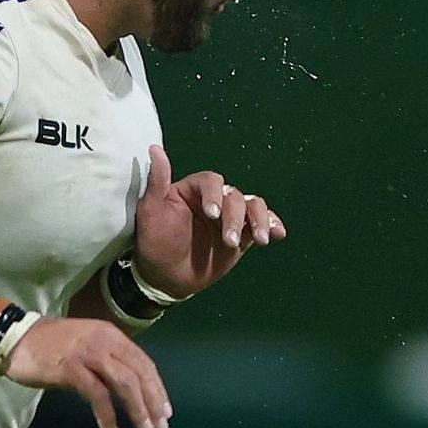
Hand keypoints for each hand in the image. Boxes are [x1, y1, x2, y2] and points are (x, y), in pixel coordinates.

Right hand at [7, 314, 170, 427]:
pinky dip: (108, 414)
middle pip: (140, 374)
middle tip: (161, 425)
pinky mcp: (71, 369)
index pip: (144, 363)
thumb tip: (129, 389)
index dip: (157, 388)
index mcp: (112, 336)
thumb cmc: (49, 346)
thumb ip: (108, 363)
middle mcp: (105, 342)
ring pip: (125, 383)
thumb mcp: (86, 347)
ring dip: (138, 409)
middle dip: (153, 402)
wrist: (14, 338)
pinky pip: (97, 394)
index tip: (165, 410)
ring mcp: (88, 354)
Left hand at [132, 147, 285, 302]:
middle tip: (228, 241)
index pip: (211, 181)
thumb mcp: (150, 212)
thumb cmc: (154, 242)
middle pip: (234, 196)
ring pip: (253, 206)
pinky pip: (263, 224)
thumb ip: (157, 181)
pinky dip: (273, 225)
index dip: (214, 195)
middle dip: (235, 217)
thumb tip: (154, 149)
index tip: (211, 214)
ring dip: (259, 220)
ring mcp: (230, 217)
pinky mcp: (243, 235)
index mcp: (193, 190)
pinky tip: (277, 234)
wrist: (166, 277)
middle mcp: (214, 200)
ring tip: (260, 239)